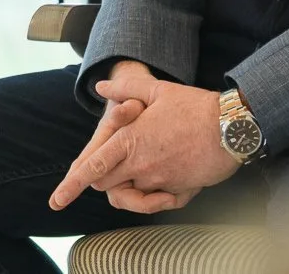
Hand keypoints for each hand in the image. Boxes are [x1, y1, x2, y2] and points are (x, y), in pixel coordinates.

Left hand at [49, 64, 240, 212]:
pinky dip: (154, 196)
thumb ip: (125, 89)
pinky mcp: (180, 191)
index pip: (93, 168)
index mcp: (130, 140)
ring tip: (137, 171)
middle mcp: (141, 165)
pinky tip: (161, 179)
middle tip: (108, 166)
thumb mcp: (157, 90)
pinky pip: (157, 202)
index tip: (56, 200)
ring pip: (130, 197)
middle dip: (101, 180)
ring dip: (127, 189)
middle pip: (106, 185)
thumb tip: (101, 86)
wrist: (232, 127)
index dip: (71, 185)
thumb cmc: (194, 106)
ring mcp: (160, 180)